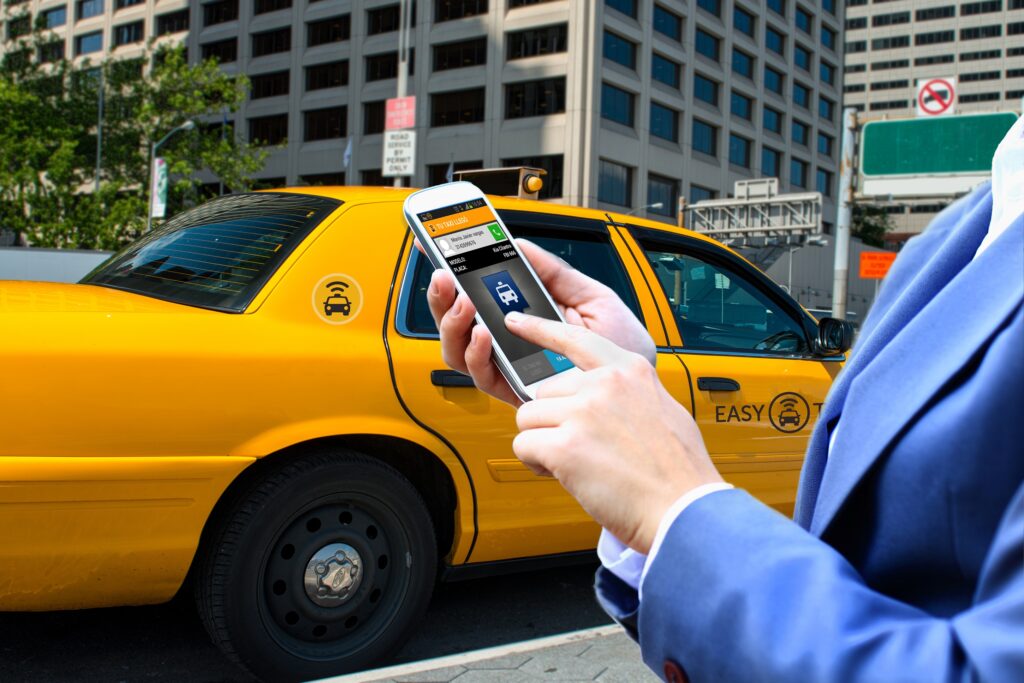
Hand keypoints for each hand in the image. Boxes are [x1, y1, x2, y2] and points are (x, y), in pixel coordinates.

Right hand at [425, 239, 655, 405]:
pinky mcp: (515, 391)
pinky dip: (476, 353)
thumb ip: (554, 273)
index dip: (454, 276)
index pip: (478, 296)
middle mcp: (510, 341)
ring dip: (453, 324)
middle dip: (443, 298)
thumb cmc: (621, 344)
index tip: (439, 249)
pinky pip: (482, 376)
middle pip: (458, 323)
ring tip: (465, 303)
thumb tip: (520, 245)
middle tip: (445, 276)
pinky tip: (484, 333)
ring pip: (459, 350)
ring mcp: (509, 366)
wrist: (639, 381)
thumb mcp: (591, 296)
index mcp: (525, 315)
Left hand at [508, 312, 722, 554]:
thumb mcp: (663, 410)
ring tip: (574, 463)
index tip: (516, 322)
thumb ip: (628, 394)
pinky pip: (523, 446)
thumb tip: (599, 397)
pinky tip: (563, 474)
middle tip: (579, 447)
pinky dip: (535, 463)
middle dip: (552, 421)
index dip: (540, 329)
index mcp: (630, 371)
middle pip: (544, 392)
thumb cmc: (678, 473)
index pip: (576, 338)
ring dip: (542, 443)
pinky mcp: (564, 446)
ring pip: (528, 418)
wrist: (684, 510)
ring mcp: (583, 413)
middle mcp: (604, 384)